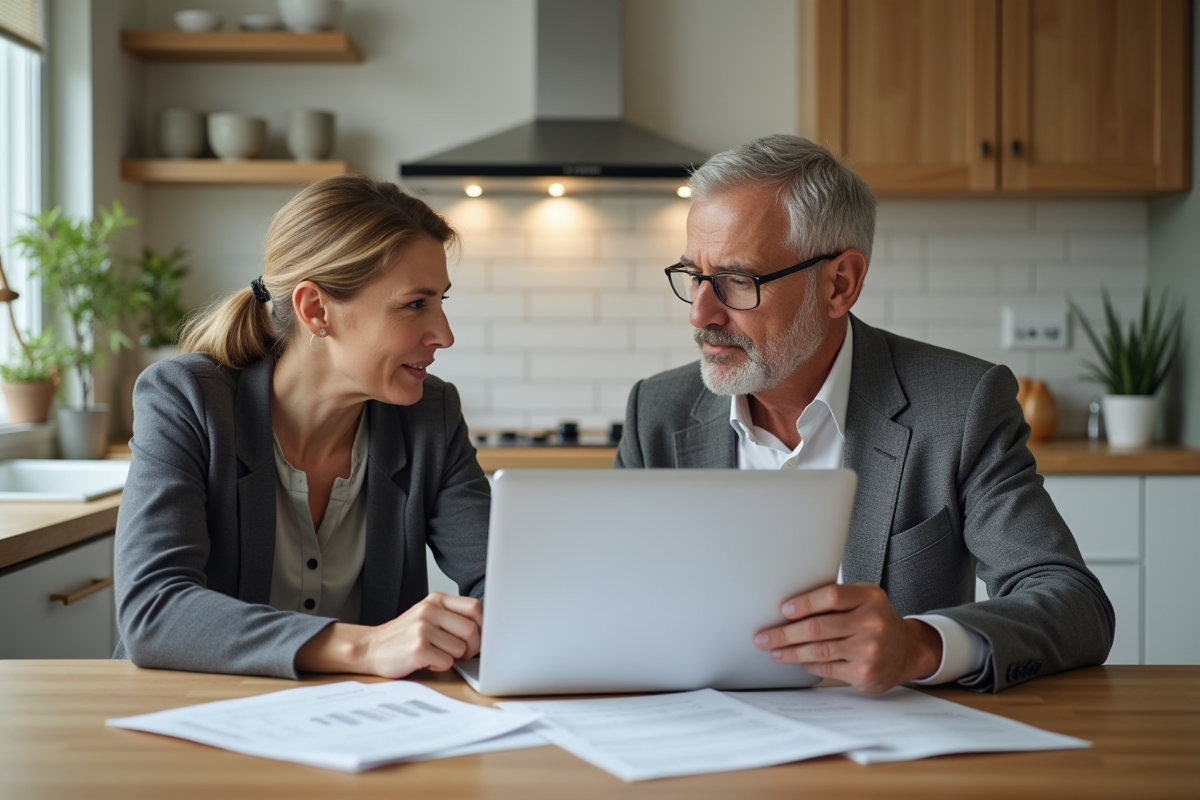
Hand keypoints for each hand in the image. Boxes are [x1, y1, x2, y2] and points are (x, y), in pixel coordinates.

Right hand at [296, 592, 481, 678]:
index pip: (475, 607)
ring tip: (438, 654)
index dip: (483, 626)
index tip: (478, 637)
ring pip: (461, 648)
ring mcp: (422, 628)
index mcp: (436, 600)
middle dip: (472, 647)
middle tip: (461, 653)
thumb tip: (487, 630)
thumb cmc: (405, 636)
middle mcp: (430, 610)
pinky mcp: (418, 648)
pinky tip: (428, 661)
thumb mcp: (428, 616)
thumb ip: (453, 616)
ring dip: (454, 658)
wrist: (370, 648)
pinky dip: (441, 666)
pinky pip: (446, 662)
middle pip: (472, 630)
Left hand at [753, 583, 941, 692]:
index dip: (804, 603)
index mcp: (869, 598)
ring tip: (773, 650)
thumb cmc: (878, 620)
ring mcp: (868, 650)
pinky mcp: (864, 673)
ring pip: (818, 650)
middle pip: (818, 627)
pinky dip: (808, 663)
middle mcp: (871, 623)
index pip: (831, 596)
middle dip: (785, 633)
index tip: (783, 610)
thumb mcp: (866, 599)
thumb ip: (837, 599)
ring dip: (790, 651)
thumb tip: (792, 606)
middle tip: (763, 637)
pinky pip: (826, 667)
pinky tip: (797, 660)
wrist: (909, 650)